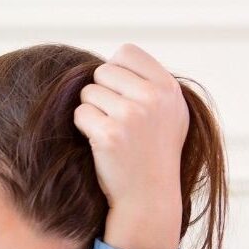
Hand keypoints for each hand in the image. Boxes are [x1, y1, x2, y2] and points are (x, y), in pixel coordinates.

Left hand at [74, 43, 188, 248]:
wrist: (148, 196)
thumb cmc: (153, 153)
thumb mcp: (168, 113)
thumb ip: (151, 84)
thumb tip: (116, 60)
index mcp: (168, 88)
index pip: (127, 52)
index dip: (115, 70)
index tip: (118, 93)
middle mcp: (153, 98)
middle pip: (103, 71)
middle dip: (100, 92)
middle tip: (111, 117)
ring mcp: (131, 116)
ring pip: (88, 93)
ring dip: (91, 111)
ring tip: (108, 131)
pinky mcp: (109, 135)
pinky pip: (80, 113)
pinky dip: (83, 127)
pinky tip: (98, 143)